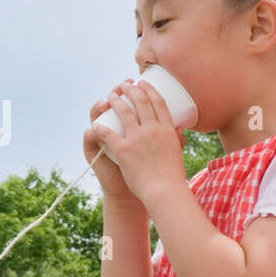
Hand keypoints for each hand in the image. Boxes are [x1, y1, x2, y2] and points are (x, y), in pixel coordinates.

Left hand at [88, 79, 186, 208]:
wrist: (164, 193)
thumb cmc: (172, 177)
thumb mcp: (178, 153)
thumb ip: (177, 140)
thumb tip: (180, 131)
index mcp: (168, 130)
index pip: (158, 102)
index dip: (149, 90)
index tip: (143, 83)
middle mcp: (153, 130)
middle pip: (140, 102)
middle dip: (131, 89)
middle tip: (124, 84)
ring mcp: (137, 139)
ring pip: (123, 112)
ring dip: (115, 100)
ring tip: (110, 96)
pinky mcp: (124, 150)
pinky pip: (108, 134)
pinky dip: (100, 128)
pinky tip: (95, 124)